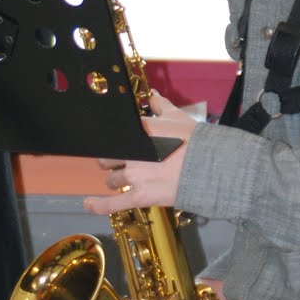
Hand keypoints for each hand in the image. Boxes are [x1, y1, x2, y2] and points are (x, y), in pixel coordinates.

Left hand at [83, 92, 197, 216]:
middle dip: (112, 161)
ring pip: (112, 180)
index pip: (113, 136)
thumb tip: (152, 94)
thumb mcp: (177, 117)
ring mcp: (134, 176)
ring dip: (116, 181)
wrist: (211, 167)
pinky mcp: (140, 197)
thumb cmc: (196, 141)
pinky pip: (112, 203)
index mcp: (137, 132)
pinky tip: (88, 204)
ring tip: (124, 181)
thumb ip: (160, 105)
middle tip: (120, 163)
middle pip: (107, 159)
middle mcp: (131, 153)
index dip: (113, 142)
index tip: (114, 144)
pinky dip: (97, 205)